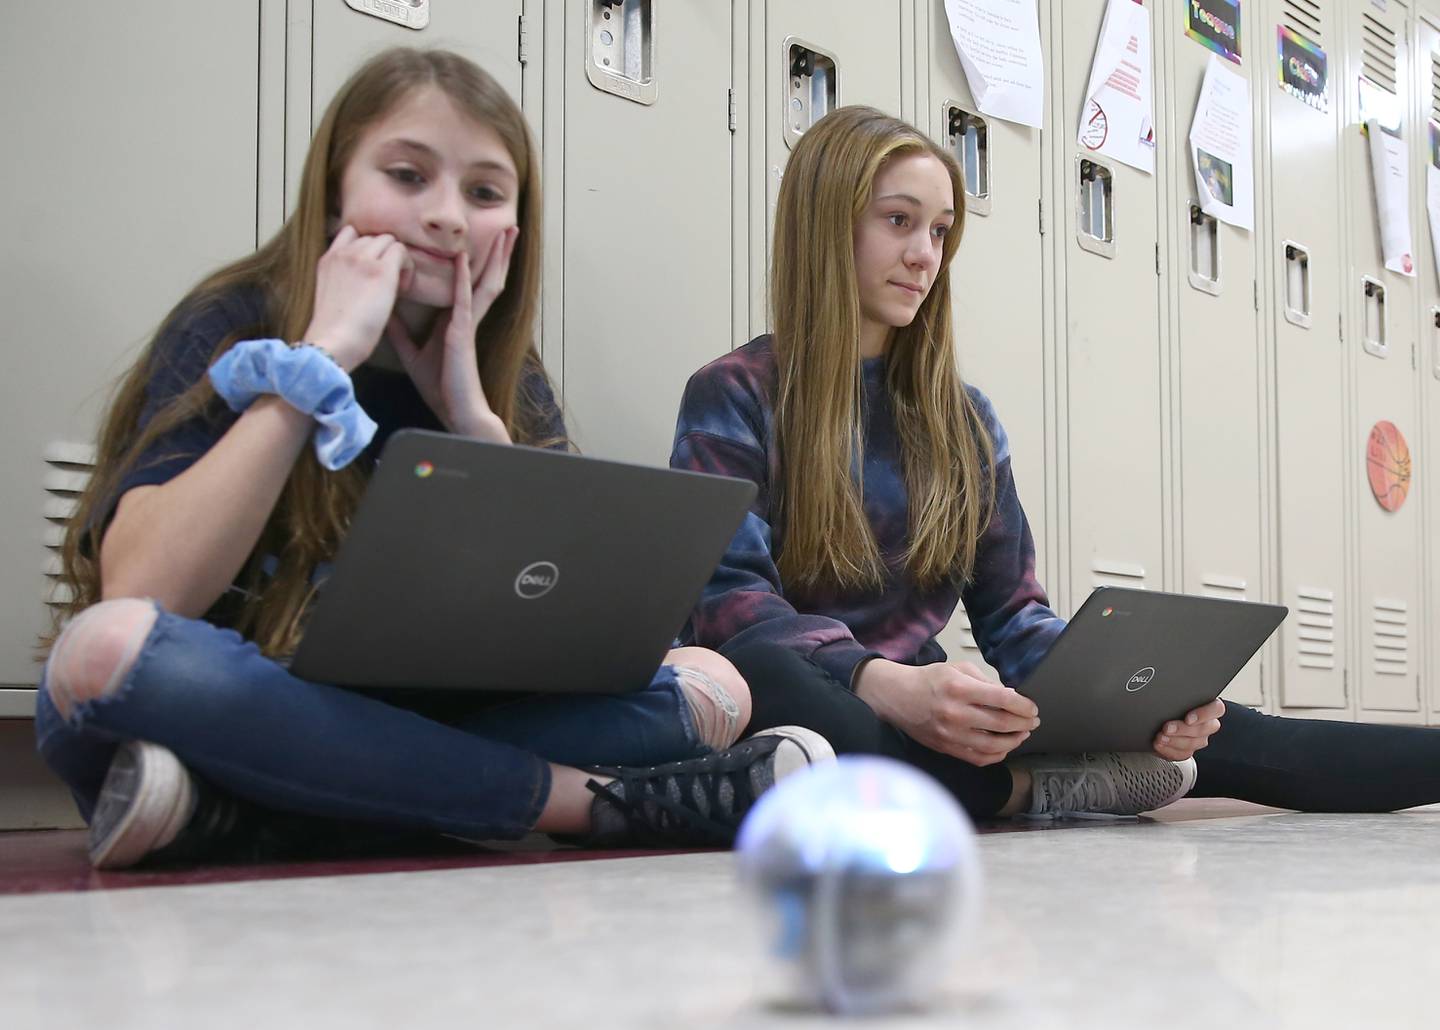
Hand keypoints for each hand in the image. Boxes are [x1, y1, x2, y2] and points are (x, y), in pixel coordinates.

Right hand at [303, 226, 412, 371]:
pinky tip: (402, 290)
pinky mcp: (380, 270)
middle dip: (384, 255)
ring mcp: (361, 258)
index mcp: (328, 259)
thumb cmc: (335, 331)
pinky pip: (402, 252)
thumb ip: (343, 278)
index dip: (367, 247)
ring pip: (389, 241)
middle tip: (388, 283)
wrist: (334, 342)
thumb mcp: (330, 294)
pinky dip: (407, 268)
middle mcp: (344, 253)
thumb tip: (366, 278)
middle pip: (374, 237)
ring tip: (396, 287)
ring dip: (397, 259)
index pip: (350, 232)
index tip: (373, 268)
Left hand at [386, 226, 518, 440]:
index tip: (487, 239)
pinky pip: (463, 299)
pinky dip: (462, 277)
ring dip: (495, 257)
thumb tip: (386, 312)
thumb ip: (402, 331)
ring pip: (485, 281)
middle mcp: (468, 316)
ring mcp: (467, 323)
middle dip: (499, 252)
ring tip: (506, 233)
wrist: (455, 410)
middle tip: (509, 226)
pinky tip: (463, 257)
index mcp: (458, 320)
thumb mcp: (412, 353)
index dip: (481, 261)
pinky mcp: (462, 332)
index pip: (471, 283)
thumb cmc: (440, 387)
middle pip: (486, 276)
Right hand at [855, 659, 1040, 765]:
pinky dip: (996, 755)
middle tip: (1032, 721)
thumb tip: (1012, 695)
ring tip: (1021, 734)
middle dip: (1024, 723)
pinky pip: (978, 758)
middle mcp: (955, 713)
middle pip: (1002, 724)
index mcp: (959, 688)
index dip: (1024, 705)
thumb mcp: (957, 669)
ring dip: (1014, 741)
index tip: (1032, 707)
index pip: (1003, 699)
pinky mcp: (946, 748)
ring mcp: (950, 734)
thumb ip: (986, 681)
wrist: (897, 697)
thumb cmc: (927, 680)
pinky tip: (1003, 747)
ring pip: (993, 746)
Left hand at [1153, 698, 1224, 760]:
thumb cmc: (1168, 703)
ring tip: (1159, 737)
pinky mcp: (1188, 750)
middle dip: (1183, 729)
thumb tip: (1165, 692)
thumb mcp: (1173, 696)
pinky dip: (1169, 750)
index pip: (1217, 709)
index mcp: (1208, 706)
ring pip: (1193, 743)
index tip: (1188, 718)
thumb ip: (1176, 695)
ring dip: (1174, 741)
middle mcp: (1207, 724)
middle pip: (1204, 729)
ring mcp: (1199, 739)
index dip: (1204, 714)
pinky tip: (1159, 744)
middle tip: (1166, 728)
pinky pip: (1183, 754)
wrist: (1155, 720)